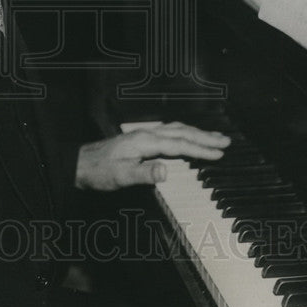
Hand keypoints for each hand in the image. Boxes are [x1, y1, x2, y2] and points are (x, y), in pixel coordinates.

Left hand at [74, 121, 229, 191]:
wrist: (80, 164)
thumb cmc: (99, 172)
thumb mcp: (120, 177)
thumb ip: (144, 174)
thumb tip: (167, 171)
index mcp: (145, 142)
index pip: (179, 144)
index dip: (201, 149)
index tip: (219, 153)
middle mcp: (146, 134)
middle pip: (182, 132)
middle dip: (205, 137)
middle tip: (226, 141)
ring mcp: (143, 135)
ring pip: (176, 130)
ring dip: (197, 133)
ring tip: (214, 137)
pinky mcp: (140, 139)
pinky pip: (169, 132)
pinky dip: (184, 133)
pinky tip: (187, 137)